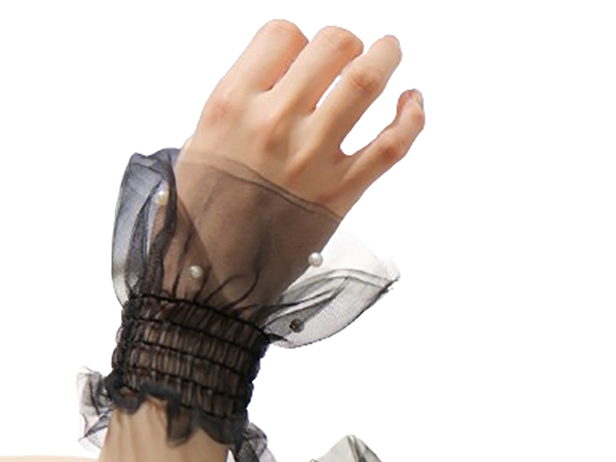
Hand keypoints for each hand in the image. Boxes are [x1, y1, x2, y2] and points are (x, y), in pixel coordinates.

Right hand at [182, 19, 424, 215]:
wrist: (214, 273)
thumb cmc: (204, 210)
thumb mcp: (202, 140)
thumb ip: (244, 102)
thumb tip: (287, 79)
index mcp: (233, 104)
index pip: (283, 34)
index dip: (298, 40)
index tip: (301, 58)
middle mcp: (275, 123)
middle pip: (332, 47)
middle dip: (347, 42)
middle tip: (350, 52)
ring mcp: (313, 158)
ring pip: (366, 82)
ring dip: (387, 57)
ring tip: (391, 50)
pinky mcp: (341, 193)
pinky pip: (390, 145)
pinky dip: (411, 118)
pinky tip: (412, 101)